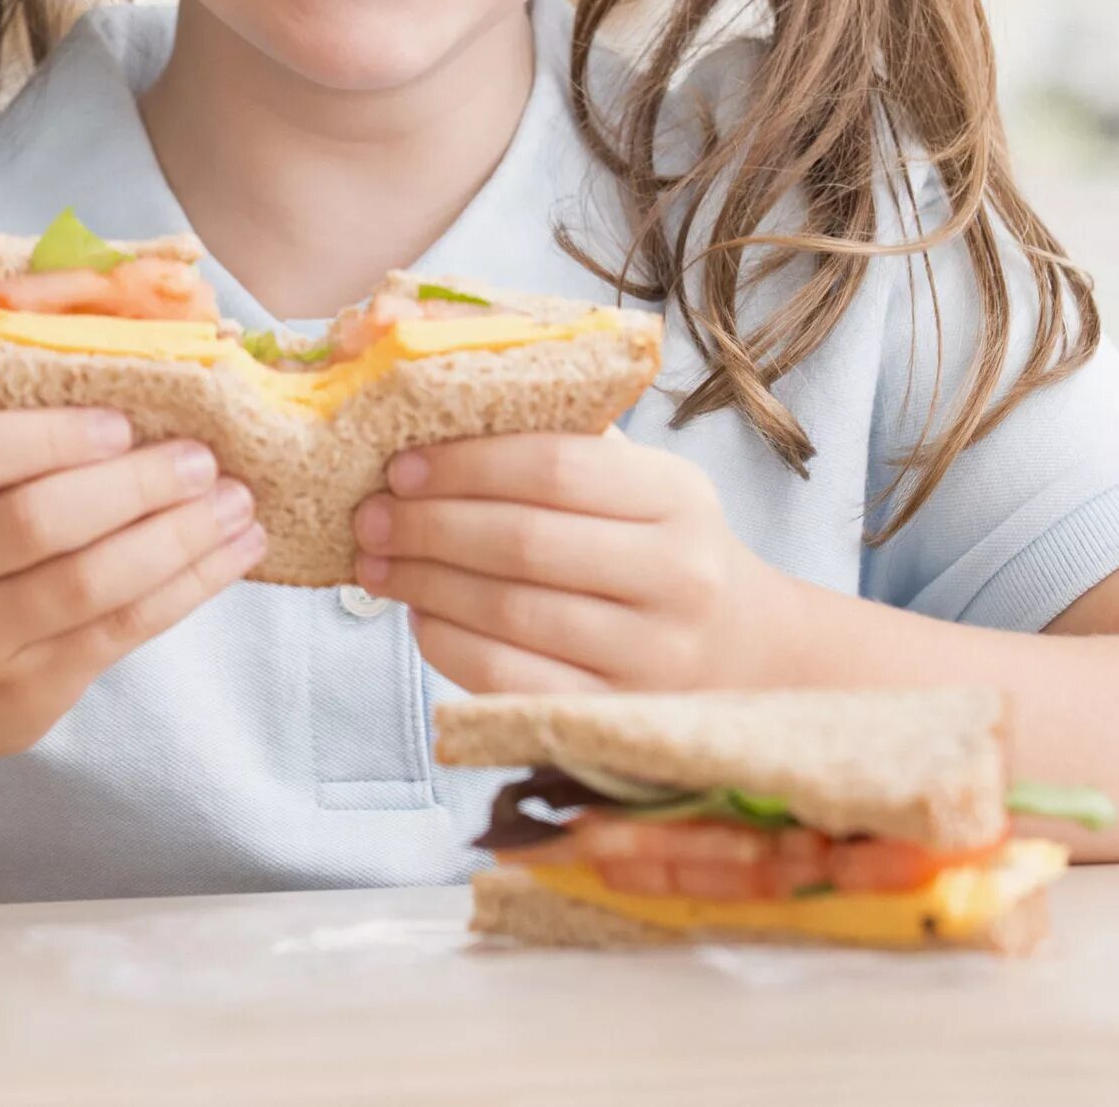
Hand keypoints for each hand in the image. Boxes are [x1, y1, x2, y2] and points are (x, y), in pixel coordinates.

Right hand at [0, 410, 265, 777]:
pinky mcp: (31, 688)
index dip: (46, 436)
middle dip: (133, 486)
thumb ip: (18, 453)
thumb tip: (152, 394)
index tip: (121, 423)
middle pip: (35, 521)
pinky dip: (188, 585)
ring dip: (176, 537)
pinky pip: (122, 629)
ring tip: (235, 502)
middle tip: (201, 459)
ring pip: (88, 583)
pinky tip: (234, 550)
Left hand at [352, 432, 771, 692]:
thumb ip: (563, 445)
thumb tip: (437, 401)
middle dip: (427, 525)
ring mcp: (649, 657)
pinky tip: (420, 617)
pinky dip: (448, 644)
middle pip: (522, 542)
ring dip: (424, 584)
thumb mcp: (644, 487)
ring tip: (377, 565)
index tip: (399, 465)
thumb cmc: (666, 552)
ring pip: (507, 612)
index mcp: (677, 498)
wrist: (751, 658)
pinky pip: (506, 679)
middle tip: (368, 516)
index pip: (555, 466)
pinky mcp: (613, 718)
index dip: (465, 463)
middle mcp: (676, 577)